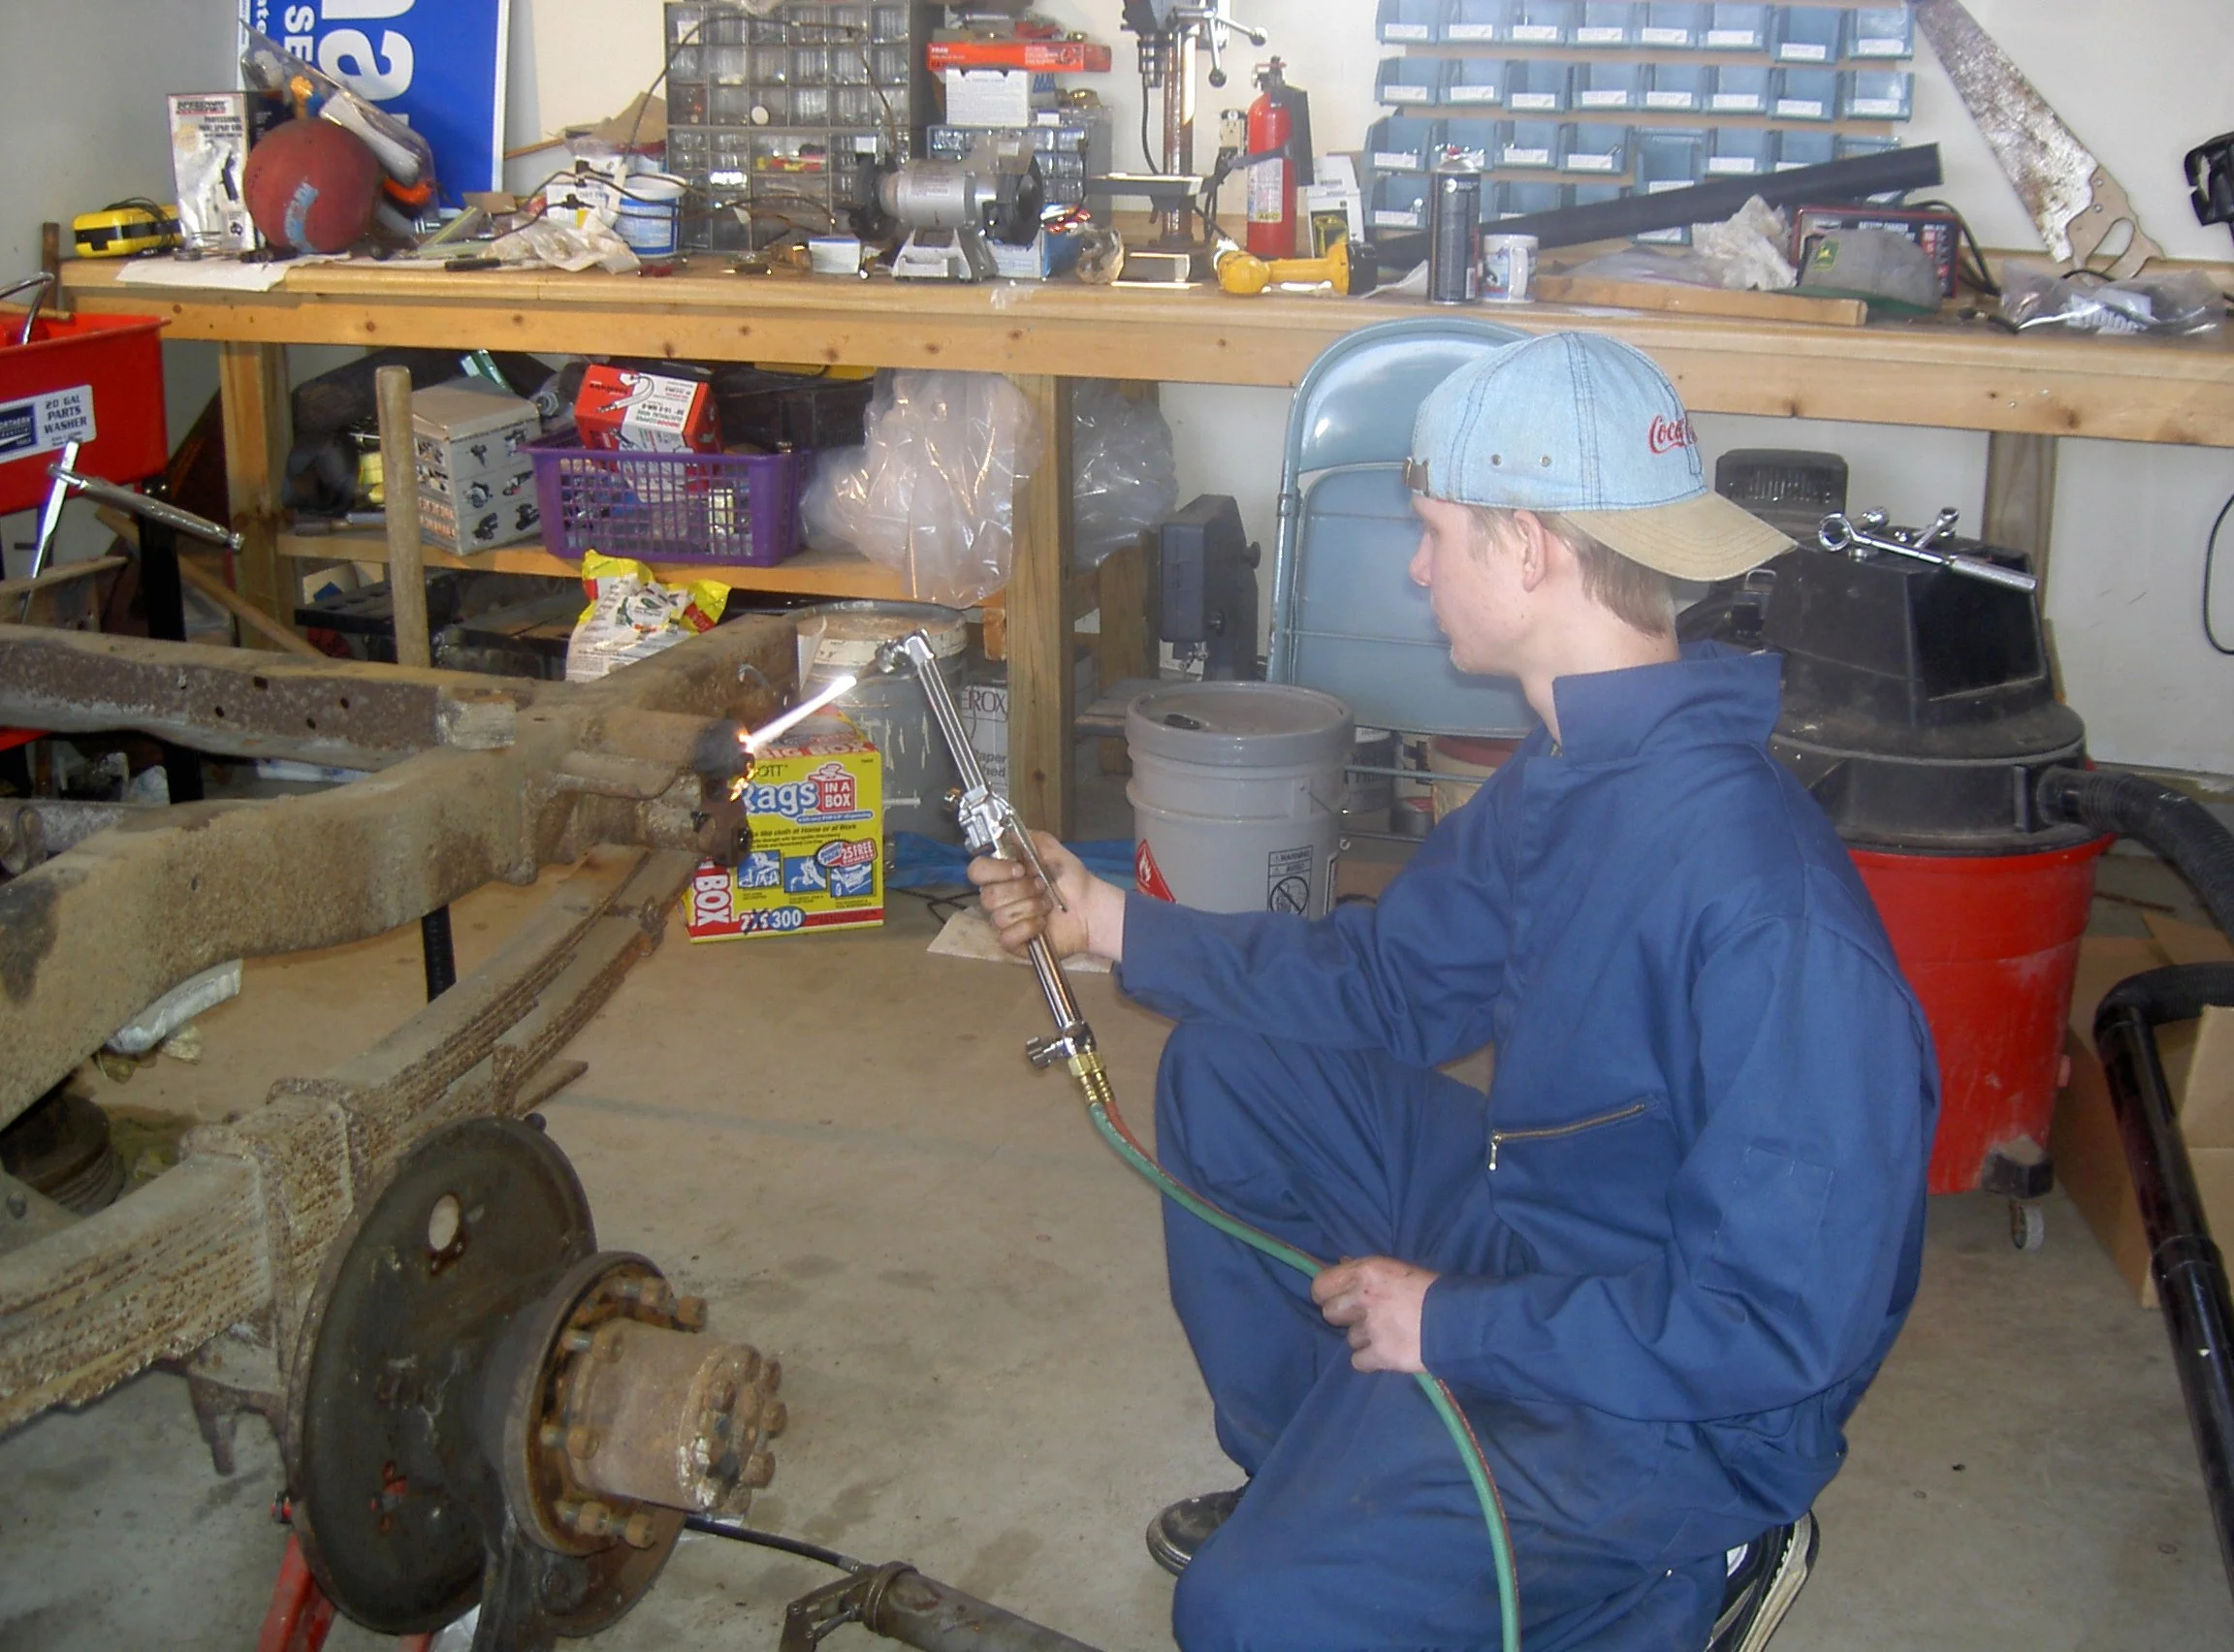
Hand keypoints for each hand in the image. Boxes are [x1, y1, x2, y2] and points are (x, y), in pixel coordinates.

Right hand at [967, 830, 1120, 961]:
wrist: (1090, 907)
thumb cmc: (1071, 880)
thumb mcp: (1051, 849)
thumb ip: (1028, 839)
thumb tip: (1006, 832)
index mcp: (1002, 874)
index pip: (977, 871)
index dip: (994, 870)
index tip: (1020, 869)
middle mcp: (999, 898)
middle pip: (988, 896)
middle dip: (1021, 890)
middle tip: (1042, 886)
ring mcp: (1005, 921)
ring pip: (1000, 917)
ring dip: (1030, 908)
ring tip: (1047, 904)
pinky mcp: (1013, 942)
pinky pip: (1007, 937)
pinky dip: (1029, 927)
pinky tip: (1043, 923)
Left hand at [1311, 1256, 1435, 1374]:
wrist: (1460, 1321)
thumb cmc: (1432, 1290)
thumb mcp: (1397, 1269)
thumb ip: (1367, 1271)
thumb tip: (1341, 1265)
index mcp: (1366, 1271)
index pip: (1320, 1285)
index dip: (1327, 1294)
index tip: (1338, 1298)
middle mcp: (1363, 1298)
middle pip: (1330, 1313)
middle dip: (1346, 1317)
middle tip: (1367, 1317)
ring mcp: (1371, 1328)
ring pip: (1349, 1338)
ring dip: (1364, 1338)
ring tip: (1388, 1334)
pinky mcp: (1381, 1355)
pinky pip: (1358, 1361)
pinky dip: (1370, 1360)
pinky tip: (1387, 1352)